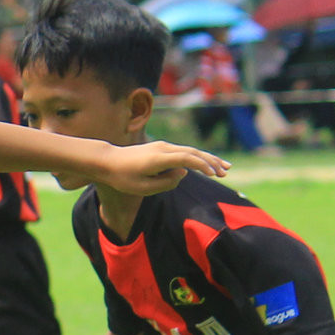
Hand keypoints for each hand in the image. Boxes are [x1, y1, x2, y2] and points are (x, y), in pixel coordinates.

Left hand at [99, 141, 233, 195]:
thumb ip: (166, 182)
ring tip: (223, 168)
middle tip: (226, 172)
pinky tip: (206, 164)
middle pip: (193, 152)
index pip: (187, 159)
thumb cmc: (123, 178)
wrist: (108, 161)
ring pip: (190, 151)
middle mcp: (163, 148)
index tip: (215, 174)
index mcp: (159, 158)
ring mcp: (163, 146)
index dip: (203, 166)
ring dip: (207, 159)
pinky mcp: (162, 148)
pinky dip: (197, 158)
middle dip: (212, 162)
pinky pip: (183, 152)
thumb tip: (183, 174)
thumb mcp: (143, 188)